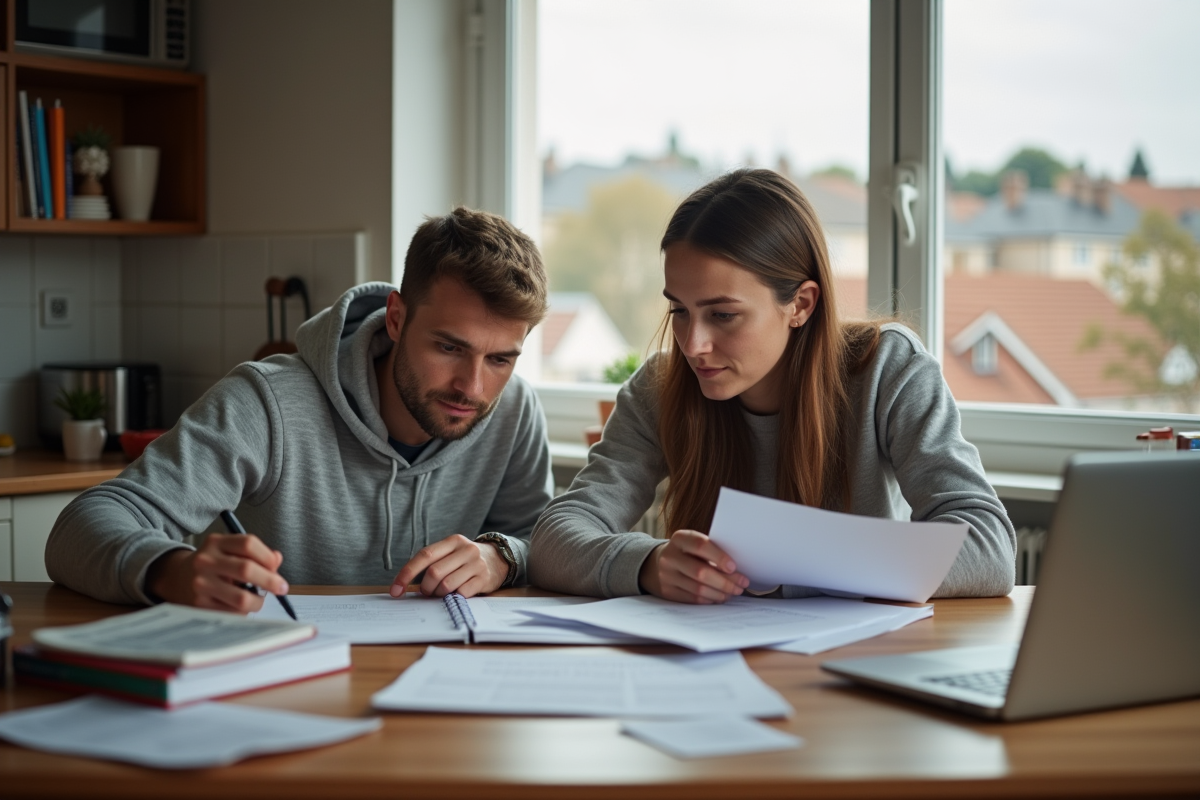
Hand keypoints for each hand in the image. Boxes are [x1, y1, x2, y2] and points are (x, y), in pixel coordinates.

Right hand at [145, 533, 287, 613]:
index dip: (267, 556)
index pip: (248, 544)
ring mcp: (201, 583)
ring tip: (258, 600)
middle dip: (270, 581)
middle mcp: (206, 561)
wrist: (176, 578)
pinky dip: (243, 612)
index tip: (276, 567)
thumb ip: (254, 553)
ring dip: (258, 602)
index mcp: (216, 542)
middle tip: (282, 588)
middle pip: (246, 569)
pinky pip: (232, 612)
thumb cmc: (213, 564)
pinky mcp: (199, 604)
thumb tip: (277, 560)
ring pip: (242, 598)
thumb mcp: (229, 550)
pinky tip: (240, 607)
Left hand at [389, 534, 507, 597]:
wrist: (499, 559)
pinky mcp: (484, 579)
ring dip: (438, 595)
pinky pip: (461, 594)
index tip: (396, 590)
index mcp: (452, 541)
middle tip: (427, 592)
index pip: (424, 556)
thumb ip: (433, 563)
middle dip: (425, 588)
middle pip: (434, 573)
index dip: (407, 574)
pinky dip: (453, 598)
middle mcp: (465, 550)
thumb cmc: (466, 559)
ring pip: (446, 585)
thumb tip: (405, 585)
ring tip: (441, 594)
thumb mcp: (452, 553)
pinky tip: (455, 595)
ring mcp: (476, 564)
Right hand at [638, 530, 748, 603]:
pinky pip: (693, 598)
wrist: (656, 564)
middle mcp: (670, 556)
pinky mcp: (667, 591)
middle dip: (725, 581)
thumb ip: (711, 551)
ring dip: (720, 592)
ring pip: (698, 589)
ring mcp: (667, 575)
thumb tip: (737, 569)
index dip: (719, 557)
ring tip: (734, 591)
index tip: (734, 567)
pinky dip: (710, 599)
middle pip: (700, 572)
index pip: (700, 545)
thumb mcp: (693, 544)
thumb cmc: (686, 553)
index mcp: (679, 539)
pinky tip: (720, 597)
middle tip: (742, 584)